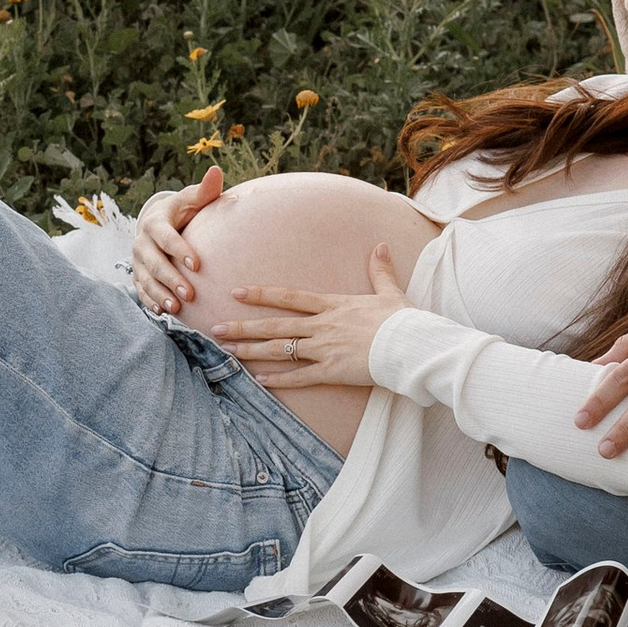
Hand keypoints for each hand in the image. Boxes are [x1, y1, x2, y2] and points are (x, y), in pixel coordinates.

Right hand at [132, 161, 222, 312]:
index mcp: (155, 223)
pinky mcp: (138, 275)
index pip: (166, 238)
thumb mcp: (191, 199)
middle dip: (171, 279)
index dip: (180, 250)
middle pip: (155, 263)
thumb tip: (216, 171)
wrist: (158, 223)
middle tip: (191, 294)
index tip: (197, 264)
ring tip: (177, 308)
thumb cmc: (181, 211)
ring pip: (146, 280)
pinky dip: (150, 302)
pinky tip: (163, 312)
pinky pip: (141, 290)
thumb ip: (204, 190)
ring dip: (160, 295)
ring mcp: (138, 261)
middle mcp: (142, 243)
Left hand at [210, 250, 408, 390]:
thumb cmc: (403, 320)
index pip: (290, 297)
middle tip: (216, 327)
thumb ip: (380, 271)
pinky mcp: (332, 371)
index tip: (237, 292)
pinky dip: (279, 379)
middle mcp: (323, 325)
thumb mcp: (390, 292)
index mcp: (333, 305)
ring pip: (280, 349)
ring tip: (228, 350)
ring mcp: (325, 349)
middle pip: (275, 325)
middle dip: (243, 326)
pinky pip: (299, 376)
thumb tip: (381, 246)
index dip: (262, 294)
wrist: (411, 345)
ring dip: (252, 350)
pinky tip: (259, 380)